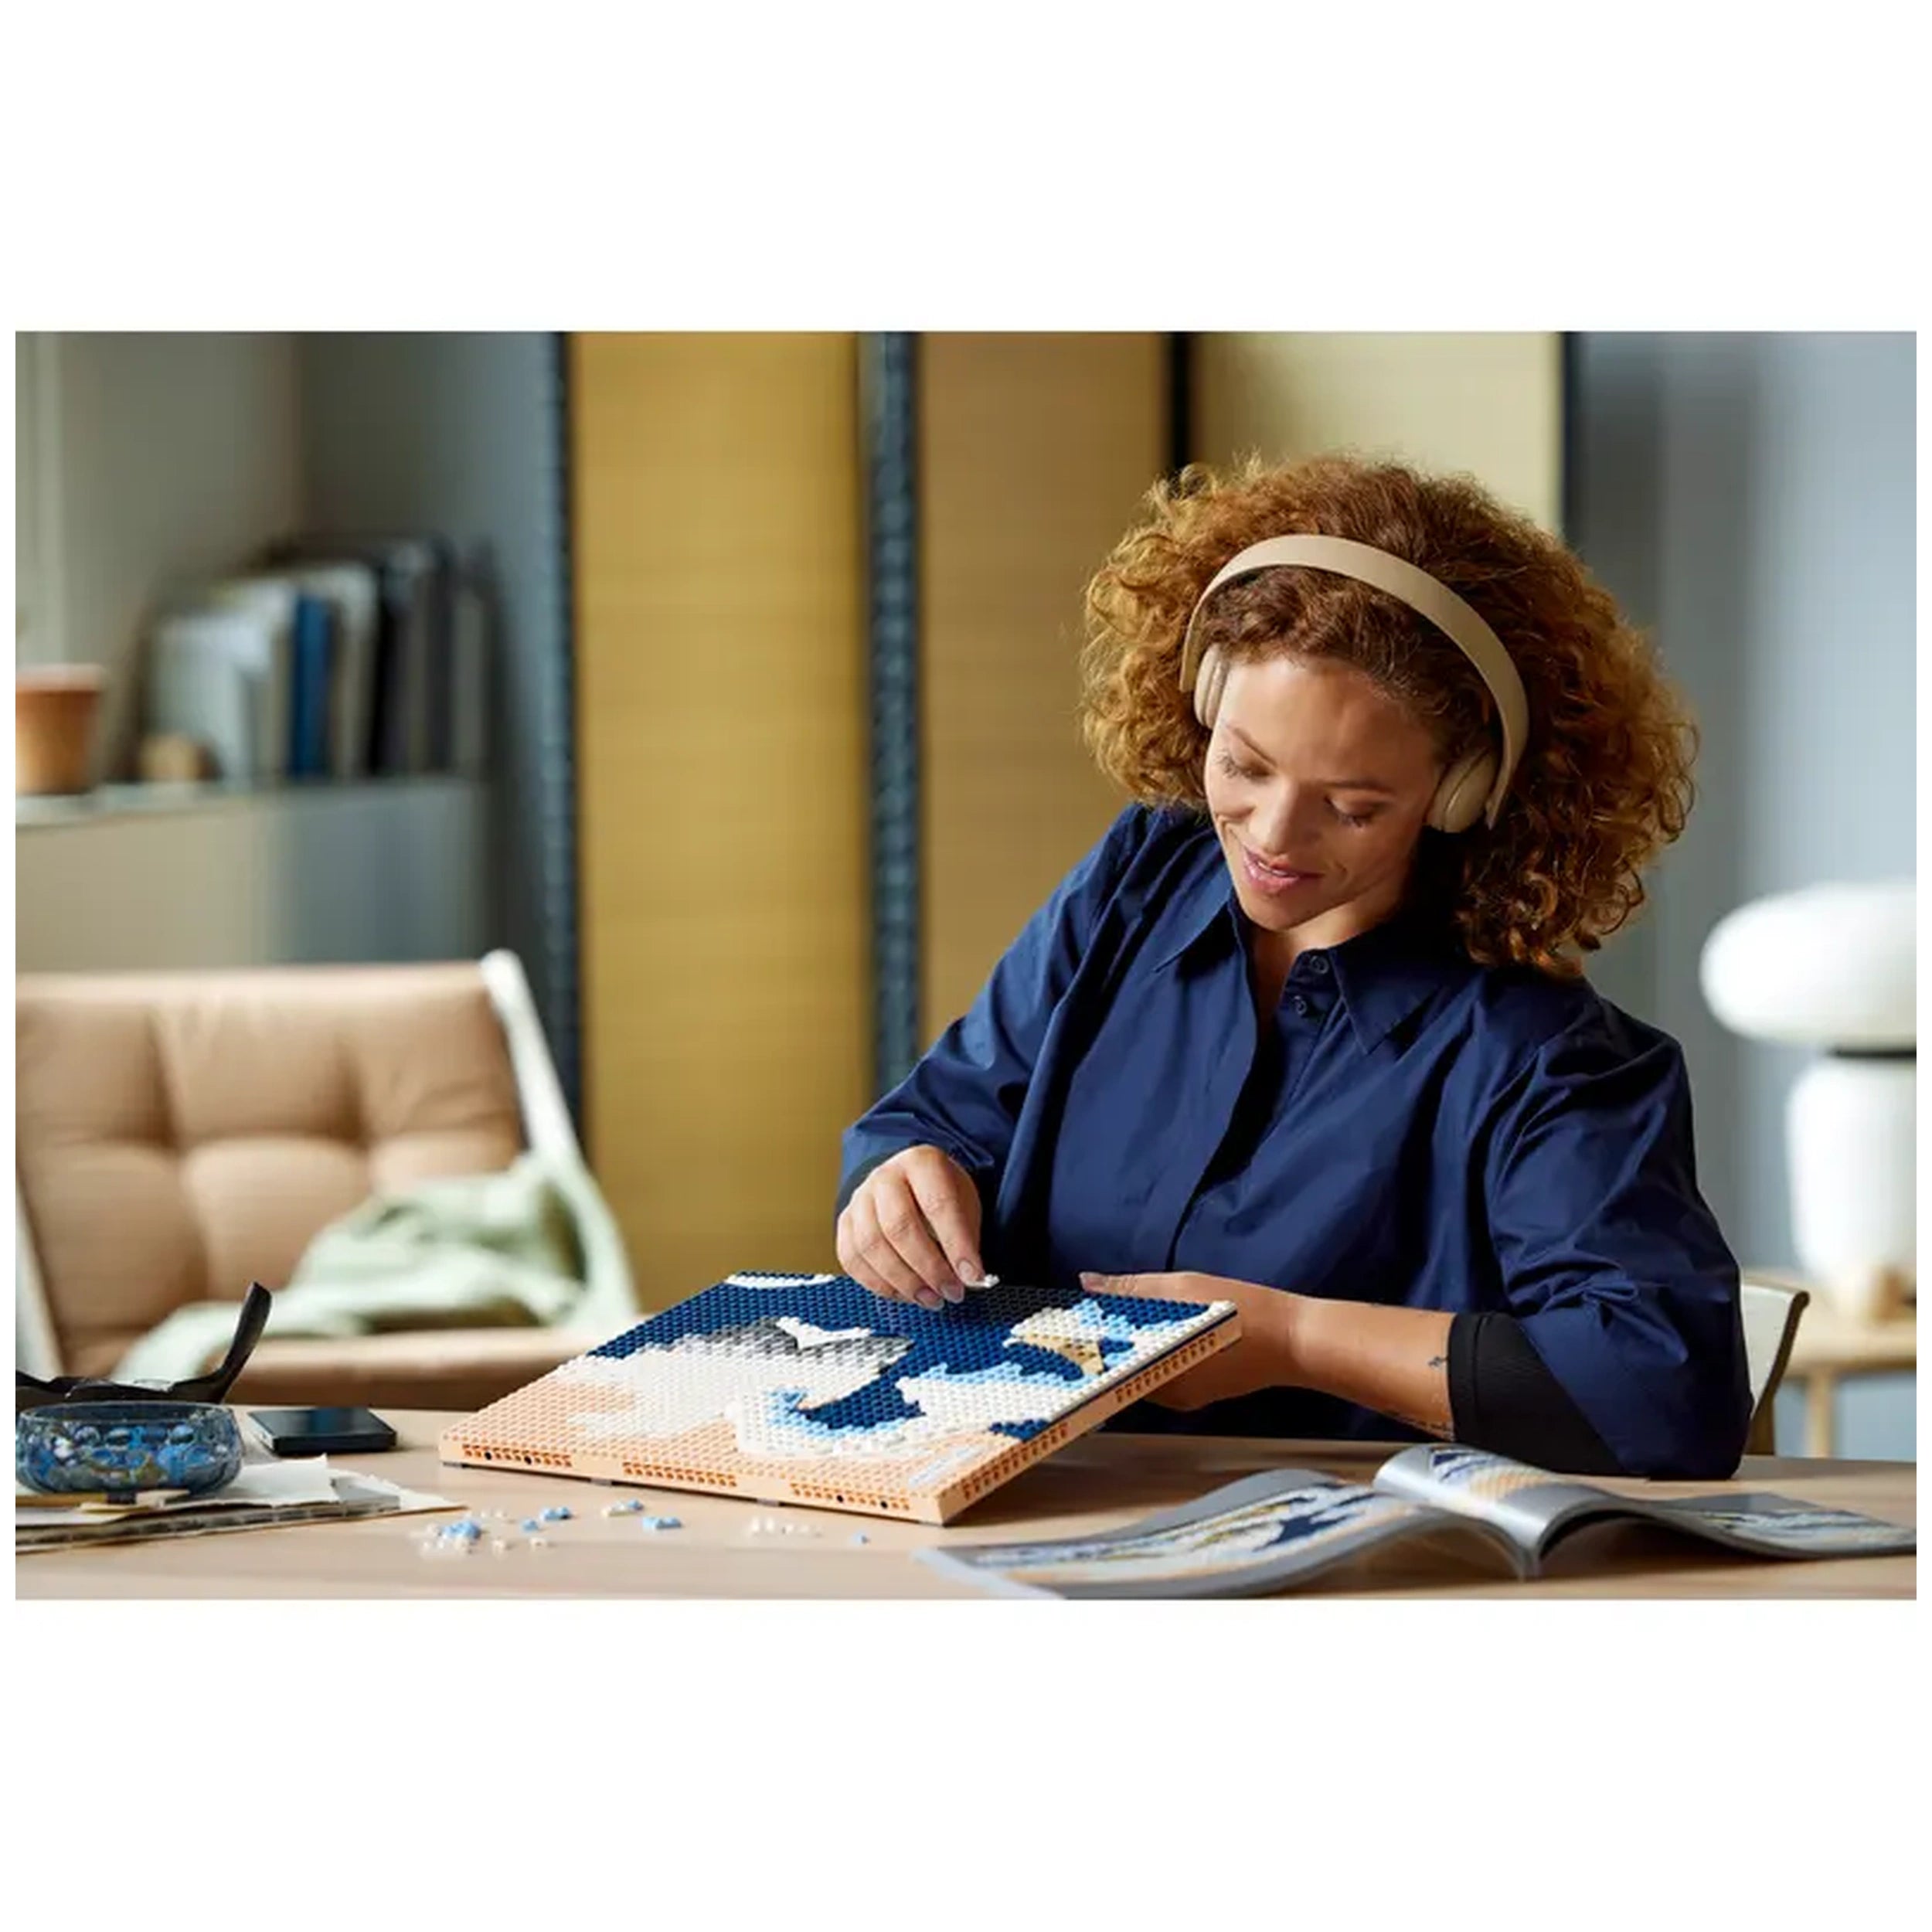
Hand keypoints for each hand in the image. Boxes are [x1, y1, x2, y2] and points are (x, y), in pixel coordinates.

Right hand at [838, 1147, 985, 1311]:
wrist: (908, 1185)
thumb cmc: (940, 1196)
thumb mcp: (964, 1203)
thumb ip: (966, 1237)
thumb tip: (967, 1278)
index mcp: (921, 1162)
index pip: (938, 1204)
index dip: (957, 1245)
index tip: (972, 1277)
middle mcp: (885, 1176)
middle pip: (899, 1226)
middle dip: (929, 1268)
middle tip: (951, 1293)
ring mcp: (860, 1199)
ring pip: (872, 1246)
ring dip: (904, 1282)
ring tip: (930, 1299)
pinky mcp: (845, 1223)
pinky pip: (852, 1259)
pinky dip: (878, 1284)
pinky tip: (903, 1295)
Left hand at [1079, 1269, 1295, 1410]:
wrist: (1295, 1339)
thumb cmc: (1242, 1311)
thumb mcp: (1181, 1288)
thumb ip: (1131, 1288)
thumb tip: (1088, 1283)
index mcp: (1156, 1375)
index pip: (1103, 1361)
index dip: (1085, 1338)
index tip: (1071, 1317)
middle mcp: (1166, 1395)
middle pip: (1120, 1366)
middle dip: (1106, 1339)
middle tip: (1096, 1309)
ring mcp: (1183, 1396)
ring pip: (1141, 1367)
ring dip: (1131, 1342)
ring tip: (1126, 1313)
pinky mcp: (1199, 1392)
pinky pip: (1164, 1370)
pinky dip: (1156, 1349)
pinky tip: (1160, 1326)